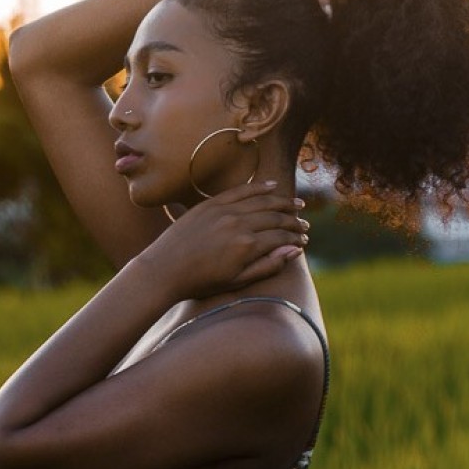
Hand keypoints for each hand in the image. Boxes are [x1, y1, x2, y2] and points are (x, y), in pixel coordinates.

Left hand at [138, 182, 308, 300]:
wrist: (164, 270)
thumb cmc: (201, 282)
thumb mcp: (238, 281)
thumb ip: (268, 265)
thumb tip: (295, 250)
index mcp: (247, 246)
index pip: (281, 237)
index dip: (296, 238)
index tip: (304, 241)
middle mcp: (239, 224)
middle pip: (276, 217)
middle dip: (293, 221)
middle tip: (305, 225)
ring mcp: (224, 211)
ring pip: (262, 201)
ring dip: (283, 202)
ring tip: (297, 205)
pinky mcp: (211, 204)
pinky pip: (240, 190)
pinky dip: (259, 187)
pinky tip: (272, 186)